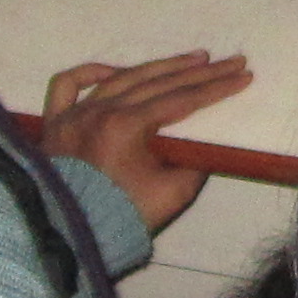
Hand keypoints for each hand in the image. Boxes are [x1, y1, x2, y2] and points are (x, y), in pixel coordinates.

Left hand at [40, 49, 252, 229]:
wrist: (68, 238)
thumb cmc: (121, 217)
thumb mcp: (172, 195)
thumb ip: (193, 166)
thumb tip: (200, 147)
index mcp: (126, 126)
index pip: (182, 100)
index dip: (216, 88)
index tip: (243, 76)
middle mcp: (100, 111)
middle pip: (158, 83)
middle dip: (199, 72)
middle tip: (230, 60)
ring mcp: (74, 113)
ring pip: (121, 77)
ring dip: (159, 67)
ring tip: (192, 59)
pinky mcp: (54, 122)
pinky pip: (68, 86)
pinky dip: (91, 73)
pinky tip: (115, 71)